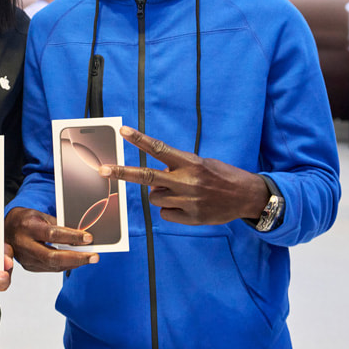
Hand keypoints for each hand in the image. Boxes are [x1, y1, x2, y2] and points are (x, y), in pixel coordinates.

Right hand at [5, 207, 97, 271]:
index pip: (52, 234)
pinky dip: (65, 265)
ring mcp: (26, 259)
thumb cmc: (24, 219)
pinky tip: (77, 261)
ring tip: (90, 258)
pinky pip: (51, 268)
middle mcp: (25, 245)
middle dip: (76, 258)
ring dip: (74, 263)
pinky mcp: (29, 267)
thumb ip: (56, 224)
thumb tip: (78, 233)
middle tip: (94, 256)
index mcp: (28, 227)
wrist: (4, 231)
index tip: (88, 238)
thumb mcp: (39, 215)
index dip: (71, 237)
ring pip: (53, 265)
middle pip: (53, 256)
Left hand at [98, 126, 267, 225]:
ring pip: (154, 198)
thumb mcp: (200, 164)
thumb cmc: (221, 176)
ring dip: (161, 195)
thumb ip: (176, 169)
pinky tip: (187, 205)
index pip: (159, 149)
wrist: (246, 196)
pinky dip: (171, 210)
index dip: (139, 140)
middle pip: (146, 176)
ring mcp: (187, 200)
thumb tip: (154, 180)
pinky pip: (165, 213)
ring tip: (182, 192)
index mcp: (189, 162)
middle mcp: (186, 180)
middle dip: (122, 172)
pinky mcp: (190, 217)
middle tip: (102, 170)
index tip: (123, 131)